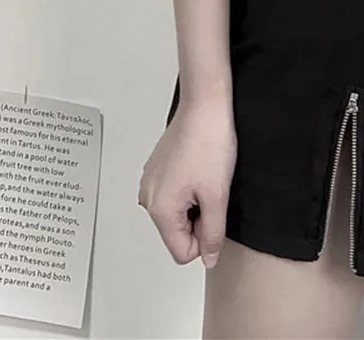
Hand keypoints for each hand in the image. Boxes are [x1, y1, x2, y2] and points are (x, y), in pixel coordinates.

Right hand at [137, 94, 236, 267]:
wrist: (205, 105)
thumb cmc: (209, 142)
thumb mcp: (217, 196)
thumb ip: (212, 234)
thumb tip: (208, 258)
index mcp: (158, 208)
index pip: (182, 252)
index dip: (204, 238)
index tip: (214, 210)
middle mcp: (147, 197)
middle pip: (177, 233)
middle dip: (199, 218)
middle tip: (211, 189)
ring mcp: (150, 181)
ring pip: (177, 213)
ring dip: (195, 202)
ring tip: (206, 175)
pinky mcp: (157, 168)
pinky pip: (174, 193)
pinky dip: (190, 187)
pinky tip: (200, 166)